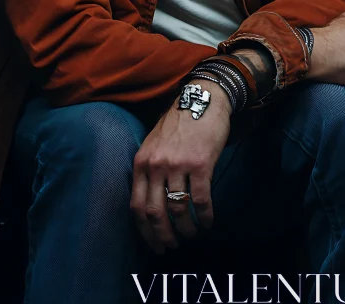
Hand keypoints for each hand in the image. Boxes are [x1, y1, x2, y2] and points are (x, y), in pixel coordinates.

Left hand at [130, 77, 231, 253]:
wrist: (201, 99)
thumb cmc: (178, 124)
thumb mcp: (153, 144)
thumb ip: (148, 169)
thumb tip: (150, 204)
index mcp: (142, 162)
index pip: (136, 206)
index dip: (145, 231)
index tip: (154, 244)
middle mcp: (156, 166)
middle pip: (155, 213)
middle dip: (164, 236)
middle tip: (173, 245)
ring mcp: (178, 165)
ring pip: (178, 209)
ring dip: (186, 229)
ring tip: (192, 234)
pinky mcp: (201, 165)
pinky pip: (201, 200)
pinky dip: (205, 217)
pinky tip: (208, 222)